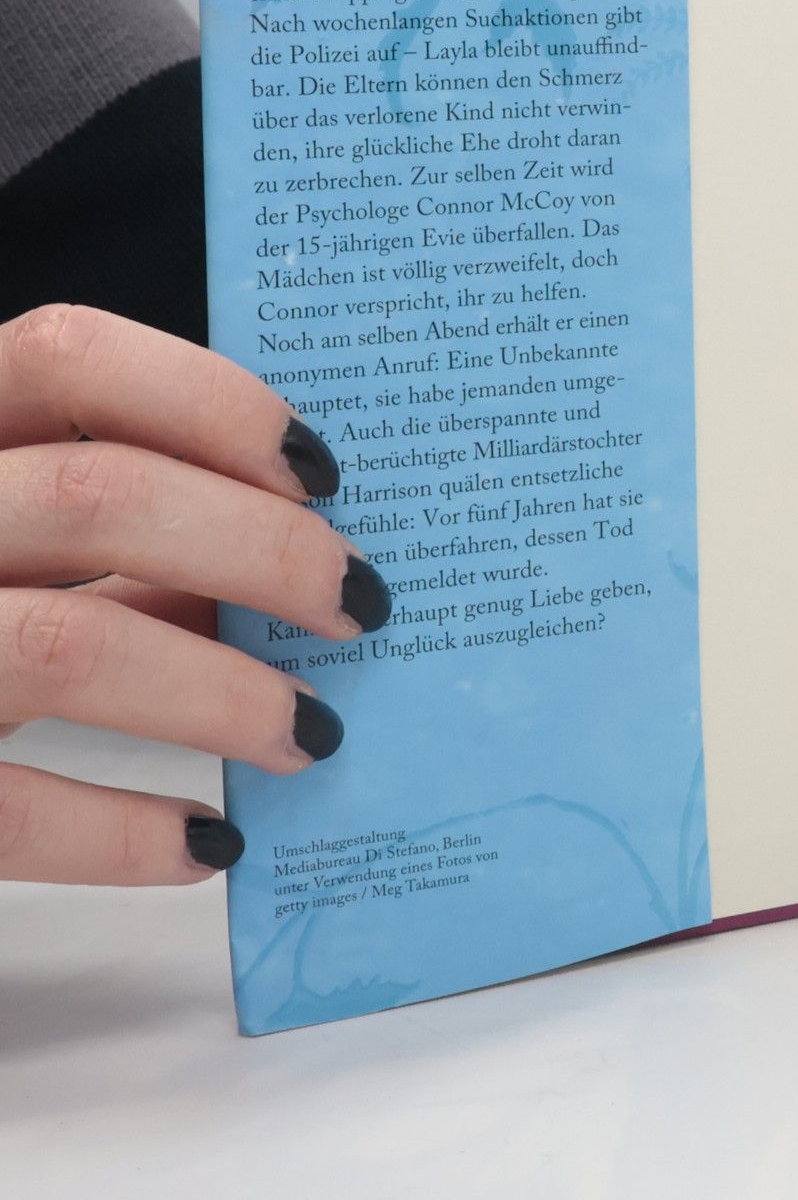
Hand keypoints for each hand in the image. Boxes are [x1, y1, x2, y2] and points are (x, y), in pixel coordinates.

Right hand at [0, 306, 388, 884]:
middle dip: (263, 551)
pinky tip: (207, 842)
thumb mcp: (6, 544)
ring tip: (312, 731)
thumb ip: (112, 539)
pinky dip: (124, 829)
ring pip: (67, 644)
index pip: (67, 357)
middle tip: (360, 605)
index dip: (210, 401)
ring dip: (220, 693)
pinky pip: (2, 808)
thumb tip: (291, 562)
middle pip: (98, 495)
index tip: (322, 471)